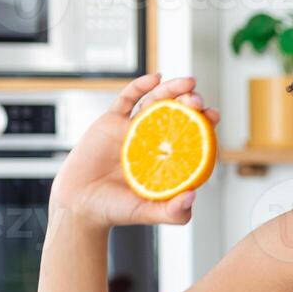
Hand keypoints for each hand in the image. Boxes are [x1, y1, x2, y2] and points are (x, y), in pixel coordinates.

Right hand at [49, 73, 219, 227]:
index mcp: (168, 158)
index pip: (193, 135)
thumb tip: (192, 196)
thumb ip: (173, 212)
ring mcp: (134, 129)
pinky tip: (155, 77)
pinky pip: (127, 99)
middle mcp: (154, 140)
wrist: (79, 205)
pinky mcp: (111, 122)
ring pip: (156, 102)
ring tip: (188, 82)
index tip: (213, 115)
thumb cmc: (115, 210)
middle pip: (178, 113)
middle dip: (191, 103)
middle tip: (198, 101)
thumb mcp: (149, 213)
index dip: (205, 123)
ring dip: (173, 89)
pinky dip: (140, 86)